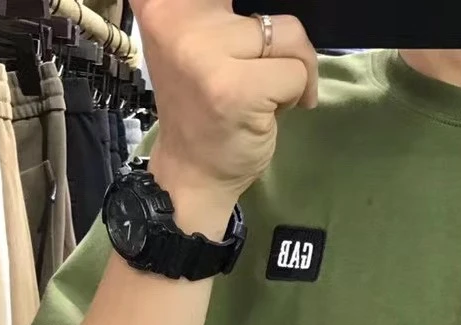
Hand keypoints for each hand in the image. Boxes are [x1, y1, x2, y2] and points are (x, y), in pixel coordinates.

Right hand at [131, 0, 318, 205]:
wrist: (190, 173)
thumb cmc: (201, 110)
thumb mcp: (197, 43)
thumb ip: (216, 14)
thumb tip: (258, 5)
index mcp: (163, 4)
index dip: (238, 14)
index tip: (242, 51)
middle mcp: (177, 18)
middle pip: (266, 9)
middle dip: (276, 47)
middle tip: (252, 80)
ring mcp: (206, 52)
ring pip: (288, 35)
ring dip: (290, 71)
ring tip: (263, 97)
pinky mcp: (237, 87)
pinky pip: (297, 72)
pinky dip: (297, 94)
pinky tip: (270, 114)